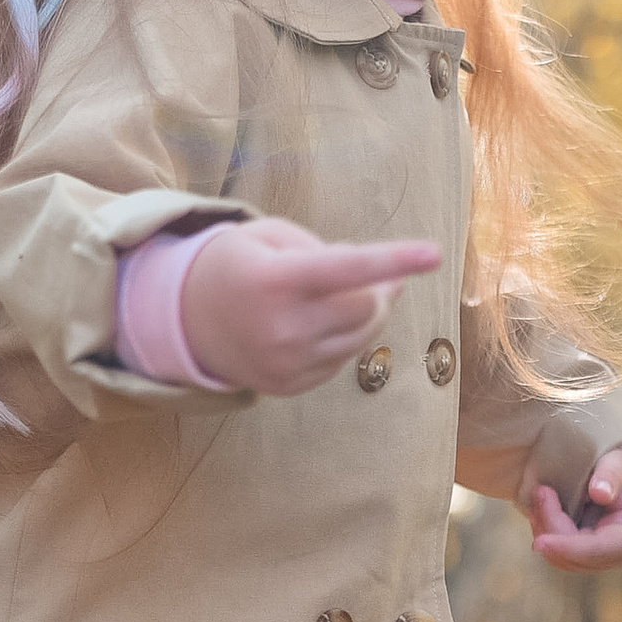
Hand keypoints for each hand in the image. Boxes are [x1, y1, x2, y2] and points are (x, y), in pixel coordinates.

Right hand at [183, 217, 442, 396]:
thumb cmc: (239, 264)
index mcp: (276, 280)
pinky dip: (344, 340)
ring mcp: (285, 362)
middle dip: (378, 289)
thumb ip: (328, 250)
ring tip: (346, 297)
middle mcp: (282, 326)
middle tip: (377, 276)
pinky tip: (319, 325)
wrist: (185, 320)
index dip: (393, 260)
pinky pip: (341, 361)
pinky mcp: (288, 385)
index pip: (348, 268)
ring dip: (366, 315)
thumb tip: (386, 282)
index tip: (435, 253)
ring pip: (360, 338)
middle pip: (365, 308)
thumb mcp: (271, 236)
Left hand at [528, 446, 621, 572]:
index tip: (541, 542)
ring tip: (540, 495)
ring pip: (563, 559)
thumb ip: (612, 474)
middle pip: (577, 556)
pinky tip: (539, 511)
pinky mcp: (587, 558)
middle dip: (551, 527)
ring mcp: (603, 559)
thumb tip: (600, 494)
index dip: (569, 548)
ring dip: (545, 530)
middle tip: (540, 490)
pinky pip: (559, 555)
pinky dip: (545, 533)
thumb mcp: (621, 463)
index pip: (600, 549)